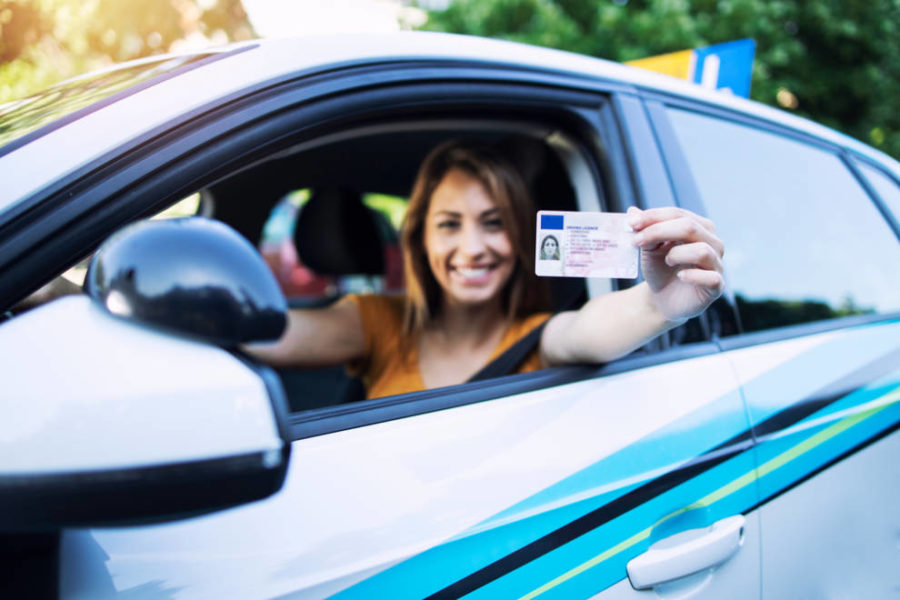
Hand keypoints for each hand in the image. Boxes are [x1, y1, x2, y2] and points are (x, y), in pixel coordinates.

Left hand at [627, 206, 724, 322]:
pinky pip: (711, 278)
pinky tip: (680, 276)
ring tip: (666, 261)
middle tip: (637, 241)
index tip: (631, 223)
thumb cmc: (660, 269)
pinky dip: (693, 276)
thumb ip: (644, 230)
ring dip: (677, 254)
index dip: (654, 216)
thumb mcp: (649, 248)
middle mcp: (713, 243)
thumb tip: (632, 211)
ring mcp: (717, 264)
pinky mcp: (716, 286)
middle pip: (690, 227)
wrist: (662, 299)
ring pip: (702, 251)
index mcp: (699, 227)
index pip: (678, 214)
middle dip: (659, 231)